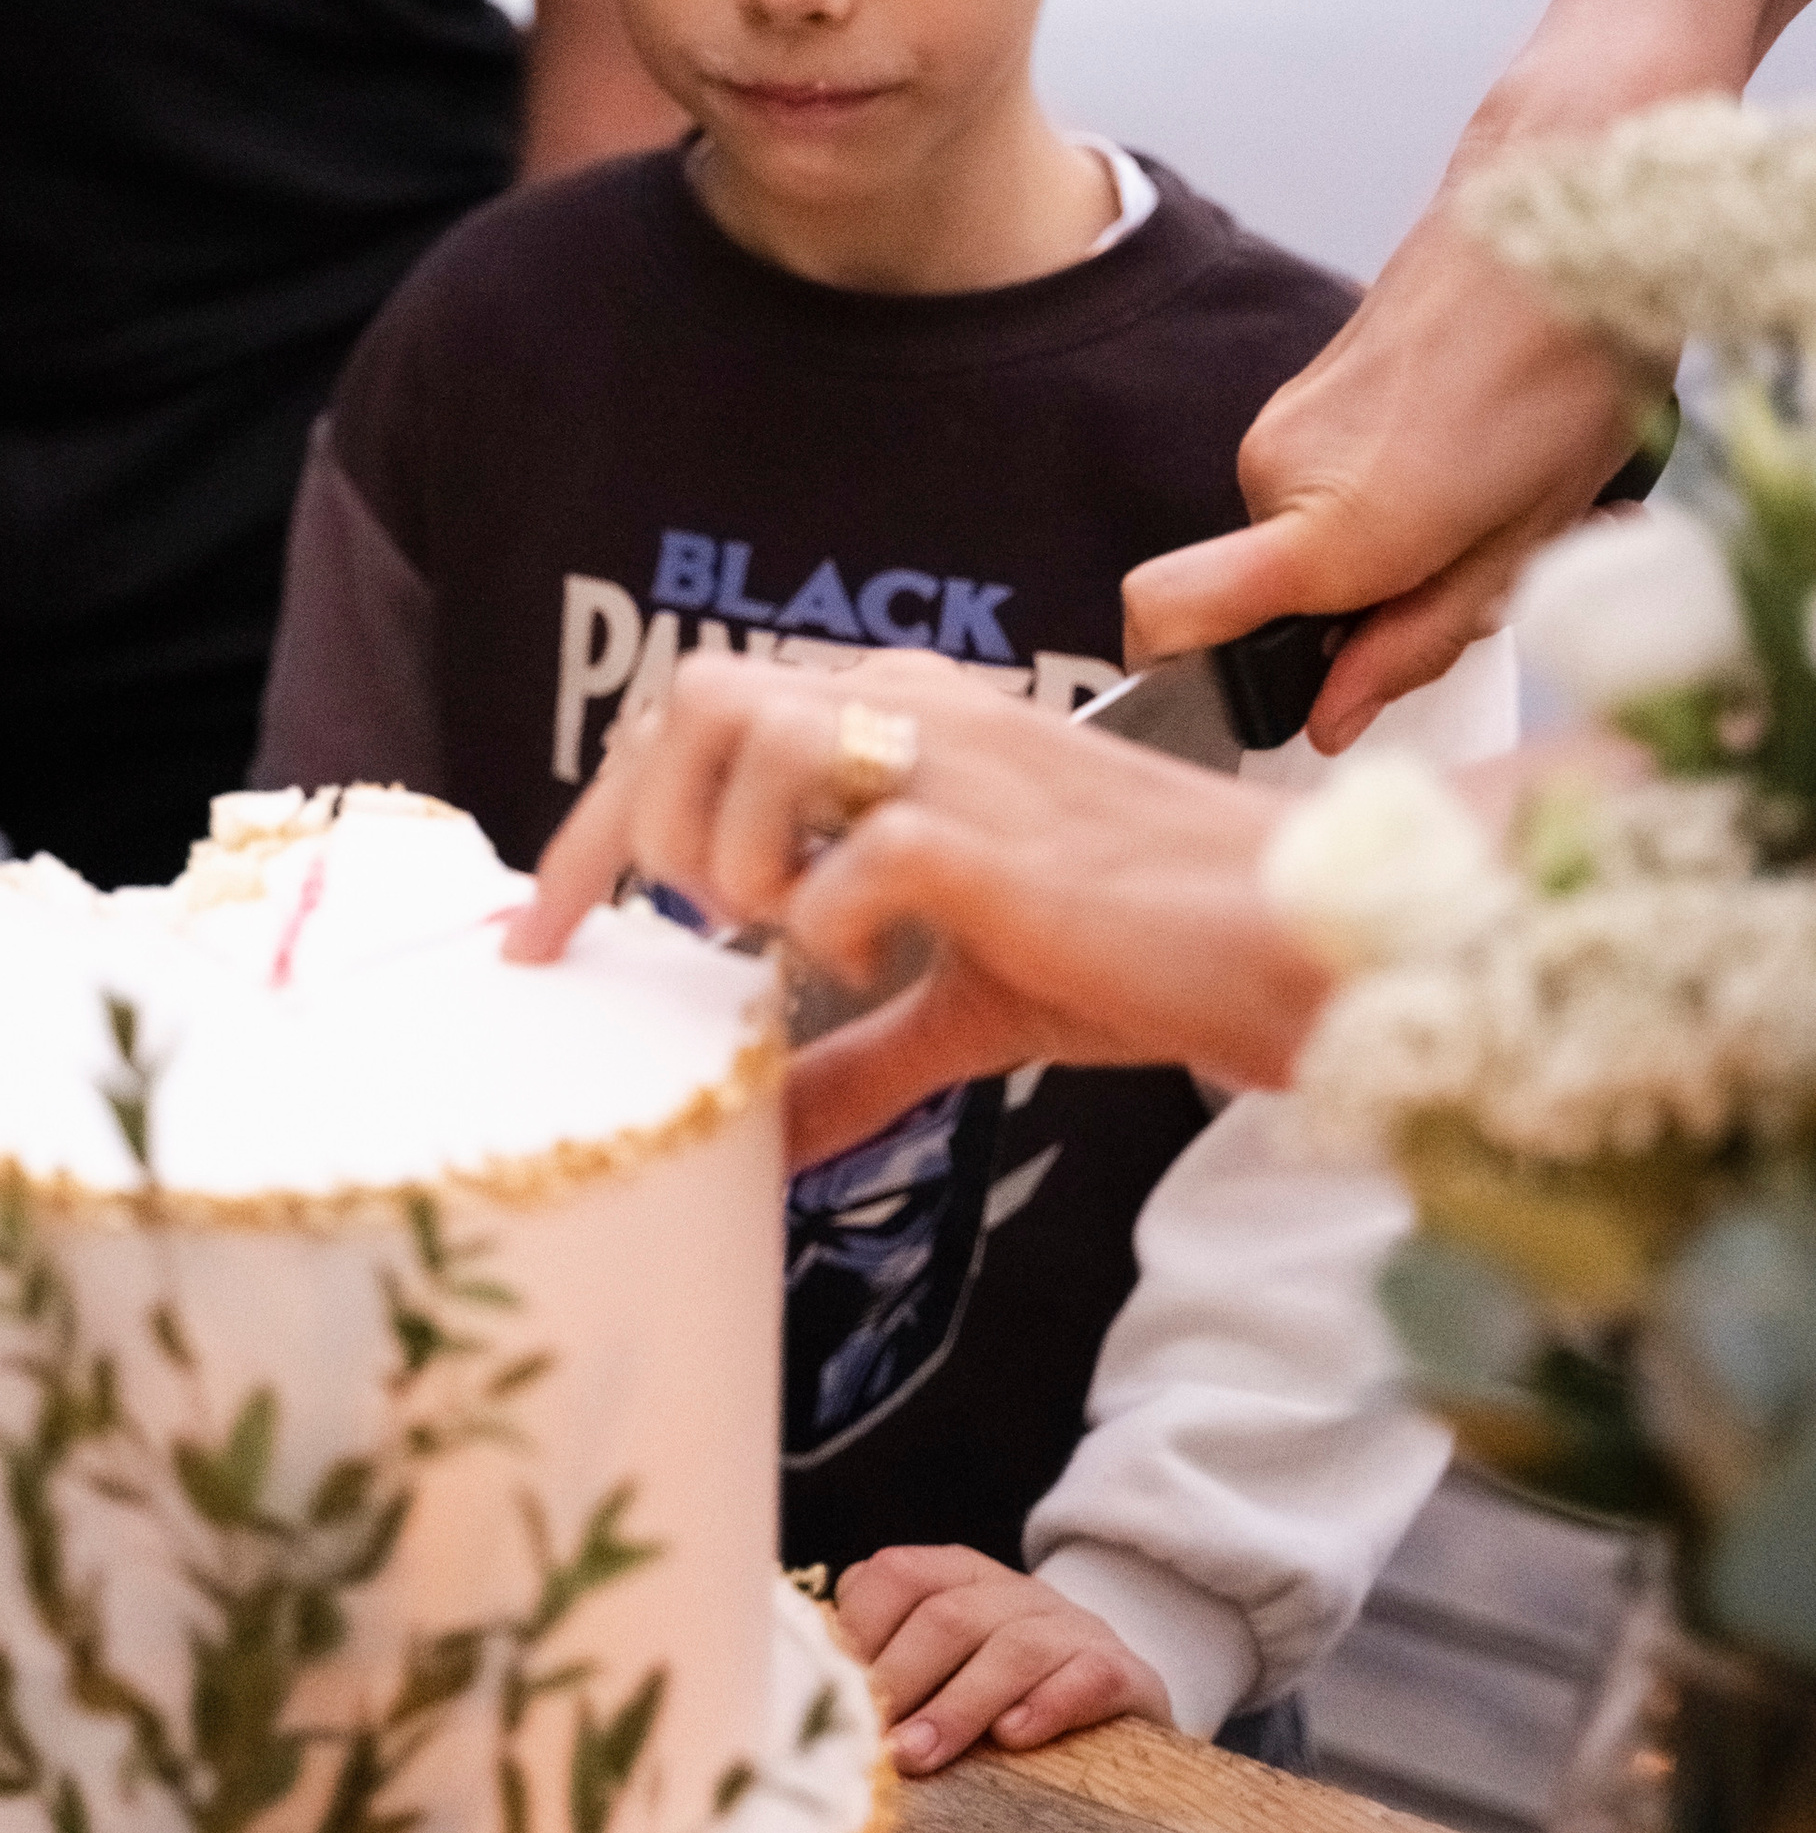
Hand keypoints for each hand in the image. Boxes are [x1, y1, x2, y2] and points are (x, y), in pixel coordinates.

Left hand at [507, 650, 1321, 1138]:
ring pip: (754, 732)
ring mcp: (960, 766)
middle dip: (648, 824)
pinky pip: (856, 859)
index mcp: (906, 721)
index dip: (597, 828)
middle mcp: (921, 714)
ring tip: (777, 936)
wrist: (1293, 940)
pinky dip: (826, 922)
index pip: (699, 719)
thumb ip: (856, 1054)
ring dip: (728, 851)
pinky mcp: (1001, 846)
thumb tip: (764, 1136)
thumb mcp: (971, 1004)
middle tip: (688, 935)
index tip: (540, 936)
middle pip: (698, 695)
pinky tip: (864, 962)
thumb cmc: (1146, 953)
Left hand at [835, 1545, 1172, 1769]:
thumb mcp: (944, 1668)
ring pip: (1011, 1649)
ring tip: (919, 1757)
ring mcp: (1073, 1628)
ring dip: (958, 1706)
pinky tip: (1013, 1740)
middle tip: (868, 1743)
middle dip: (900, 1679)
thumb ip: (887, 1663)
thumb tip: (810, 1696)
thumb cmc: (1003, 1695)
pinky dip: (1048, 1705)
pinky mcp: (1125, 1673)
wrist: (1119, 1703)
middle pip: (947, 1616)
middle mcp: (1014, 1592)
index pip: (896, 1575)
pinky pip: (1088, 1676)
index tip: (830, 1696)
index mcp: (958, 1577)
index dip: (859, 1632)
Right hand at [1121, 187, 1649, 753]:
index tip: (1260, 703)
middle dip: (1357, 624)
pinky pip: (1319, 497)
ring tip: (1492, 512)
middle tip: (1471, 584)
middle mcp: (1275, 473)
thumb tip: (1329, 717)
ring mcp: (1281, 427)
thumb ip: (1413, 640)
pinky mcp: (1302, 400)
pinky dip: (1383, 510)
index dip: (1189, 679)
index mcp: (1331, 522)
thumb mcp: (1521, 540)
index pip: (1165, 613)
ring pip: (1302, 551)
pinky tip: (1474, 469)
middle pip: (1266, 605)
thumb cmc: (1566, 367)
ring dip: (1383, 563)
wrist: (1562, 218)